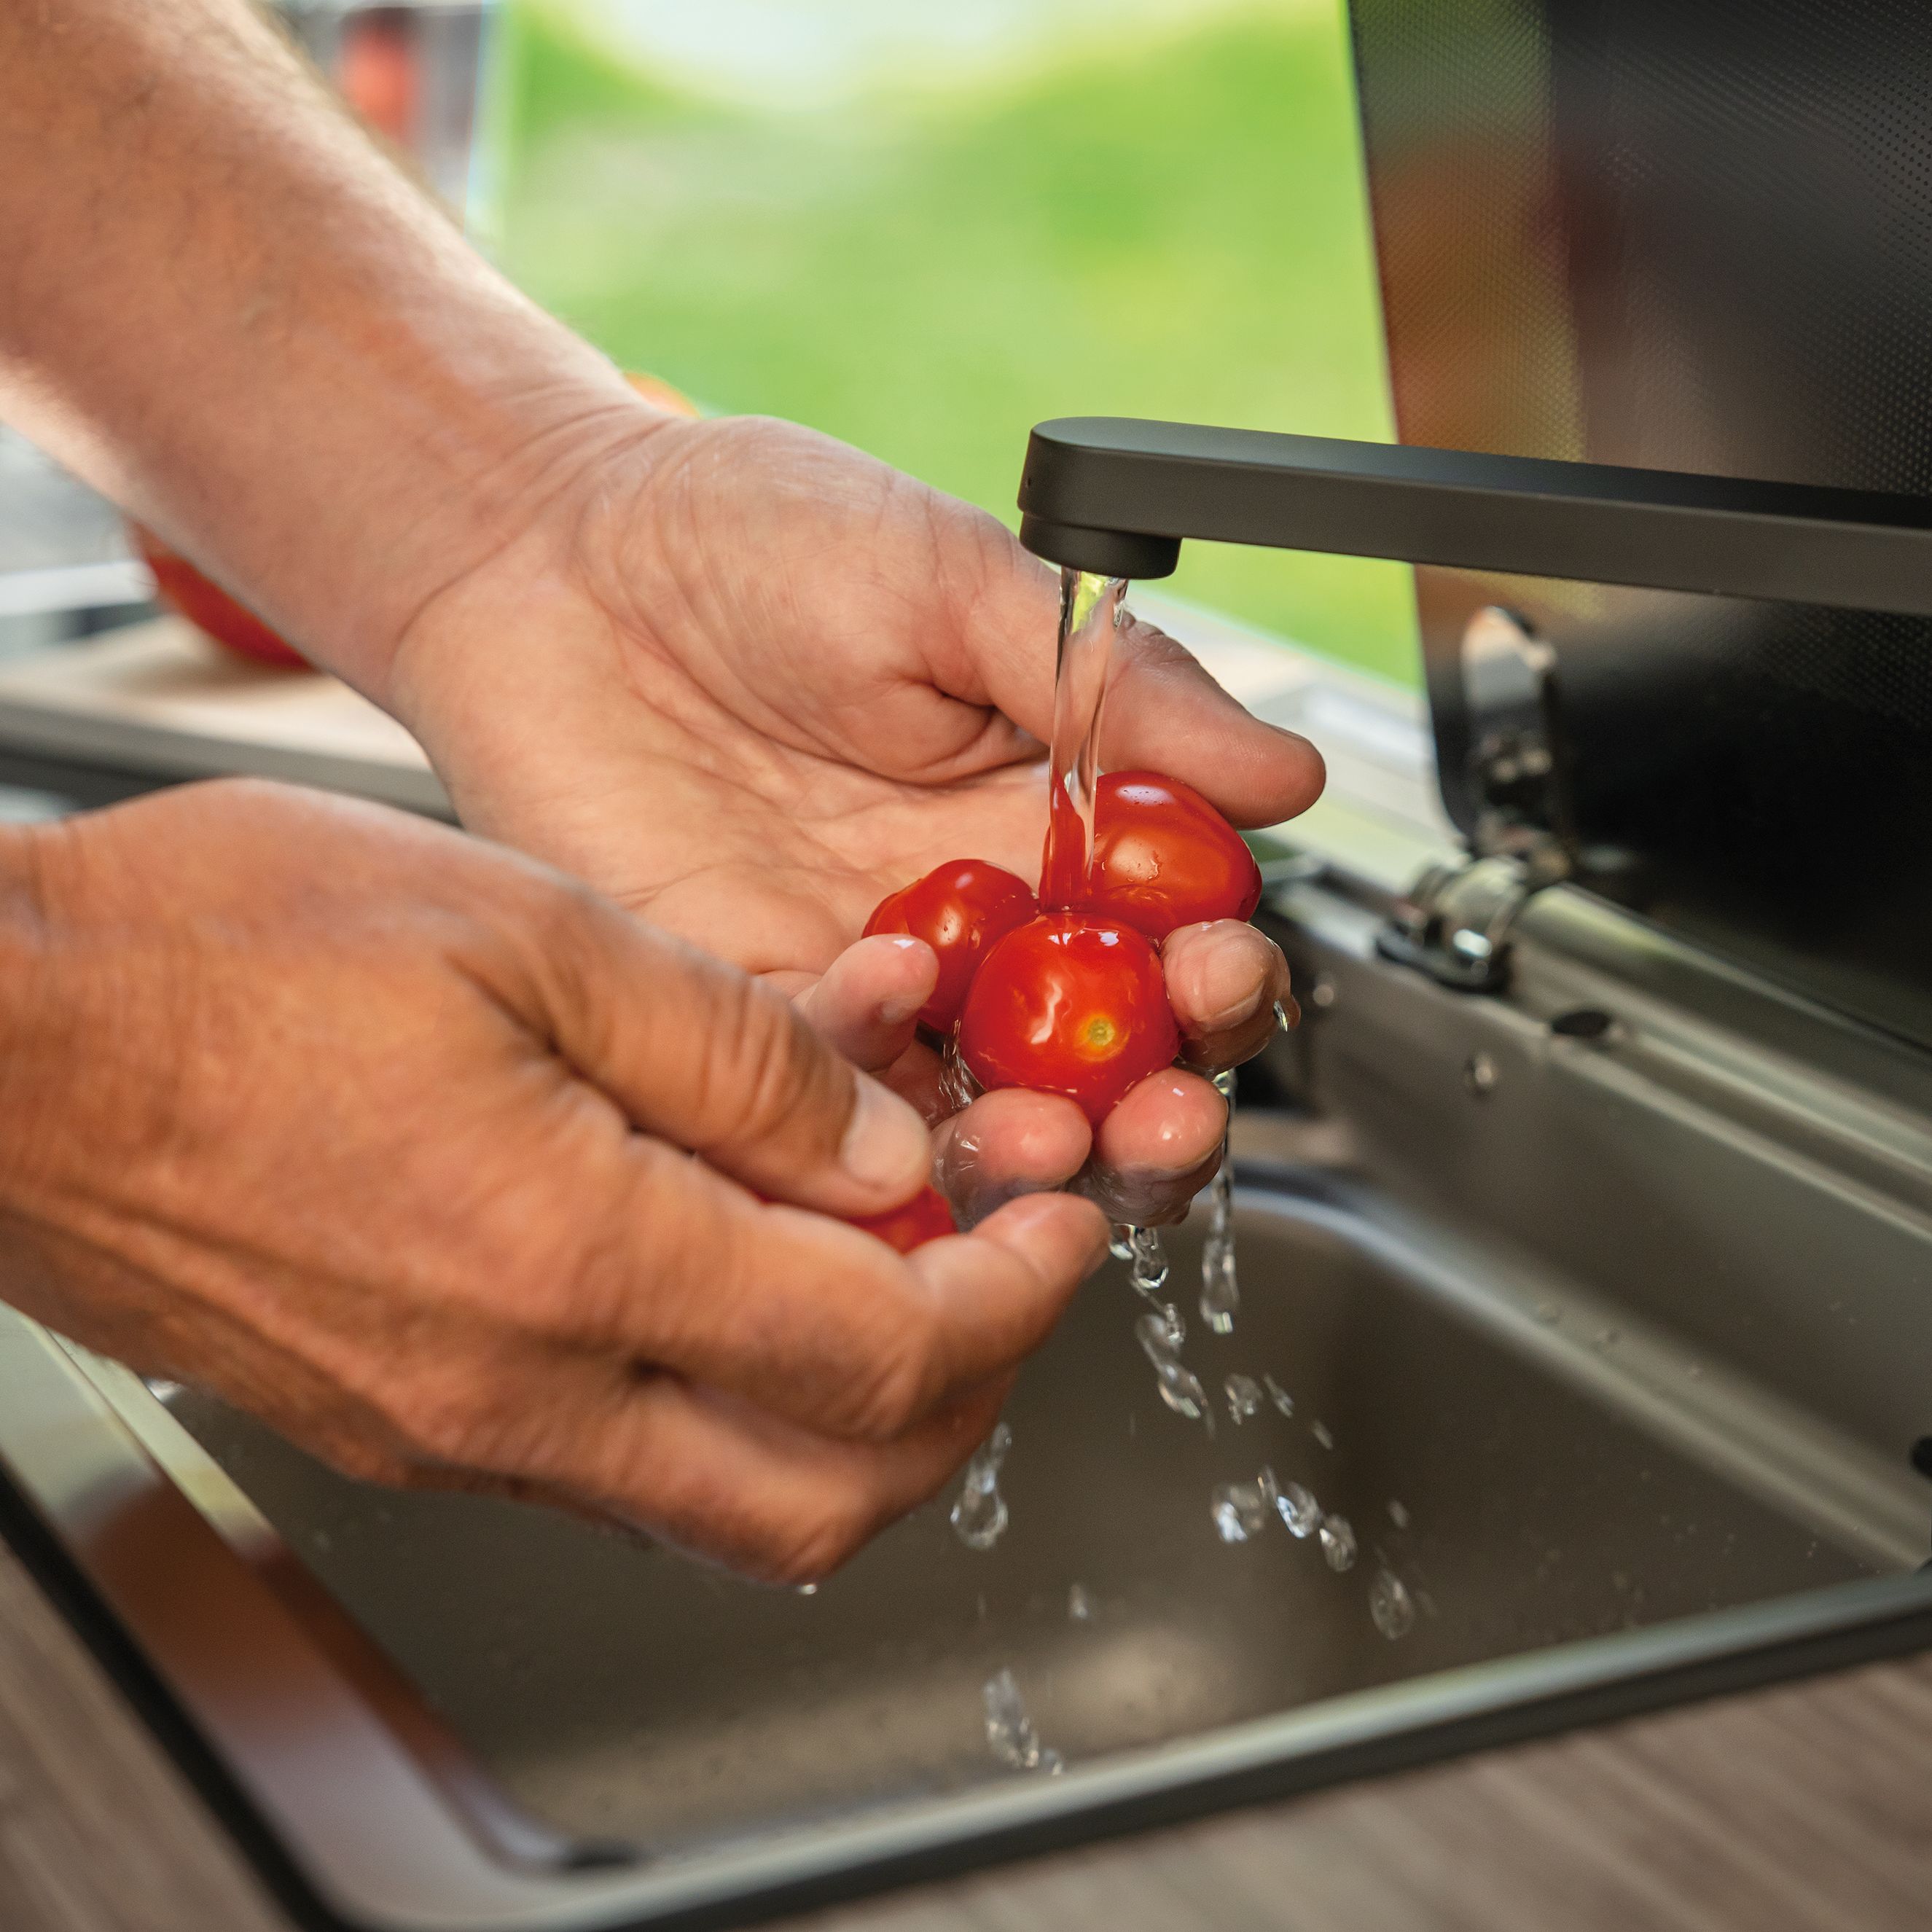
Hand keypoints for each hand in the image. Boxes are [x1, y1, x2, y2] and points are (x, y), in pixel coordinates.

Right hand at [0, 780, 1104, 1579]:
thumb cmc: (216, 952)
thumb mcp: (530, 932)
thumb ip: (739, 1059)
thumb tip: (884, 1153)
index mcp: (572, 1261)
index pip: (883, 1354)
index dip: (1013, 1294)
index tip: (1057, 1224)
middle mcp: (515, 1390)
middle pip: (828, 1496)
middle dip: (962, 1397)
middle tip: (1004, 1277)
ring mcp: (449, 1425)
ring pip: (725, 1499)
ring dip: (848, 1406)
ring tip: (893, 1267)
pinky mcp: (397, 1414)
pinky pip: (614, 1454)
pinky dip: (720, 1384)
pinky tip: (728, 1260)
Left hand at [390, 413, 1319, 1225]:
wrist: (544, 553)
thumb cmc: (754, 535)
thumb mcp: (957, 581)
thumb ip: (1117, 691)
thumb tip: (1287, 773)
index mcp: (1046, 820)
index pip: (1171, 942)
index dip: (1216, 979)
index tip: (1220, 973)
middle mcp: (970, 922)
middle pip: (1098, 1066)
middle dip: (1151, 1114)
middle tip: (1162, 1118)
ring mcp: (861, 977)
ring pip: (975, 1115)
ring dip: (1032, 1153)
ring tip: (1053, 1141)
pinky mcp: (745, 1011)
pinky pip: (825, 1097)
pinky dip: (867, 1098)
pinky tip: (888, 1023)